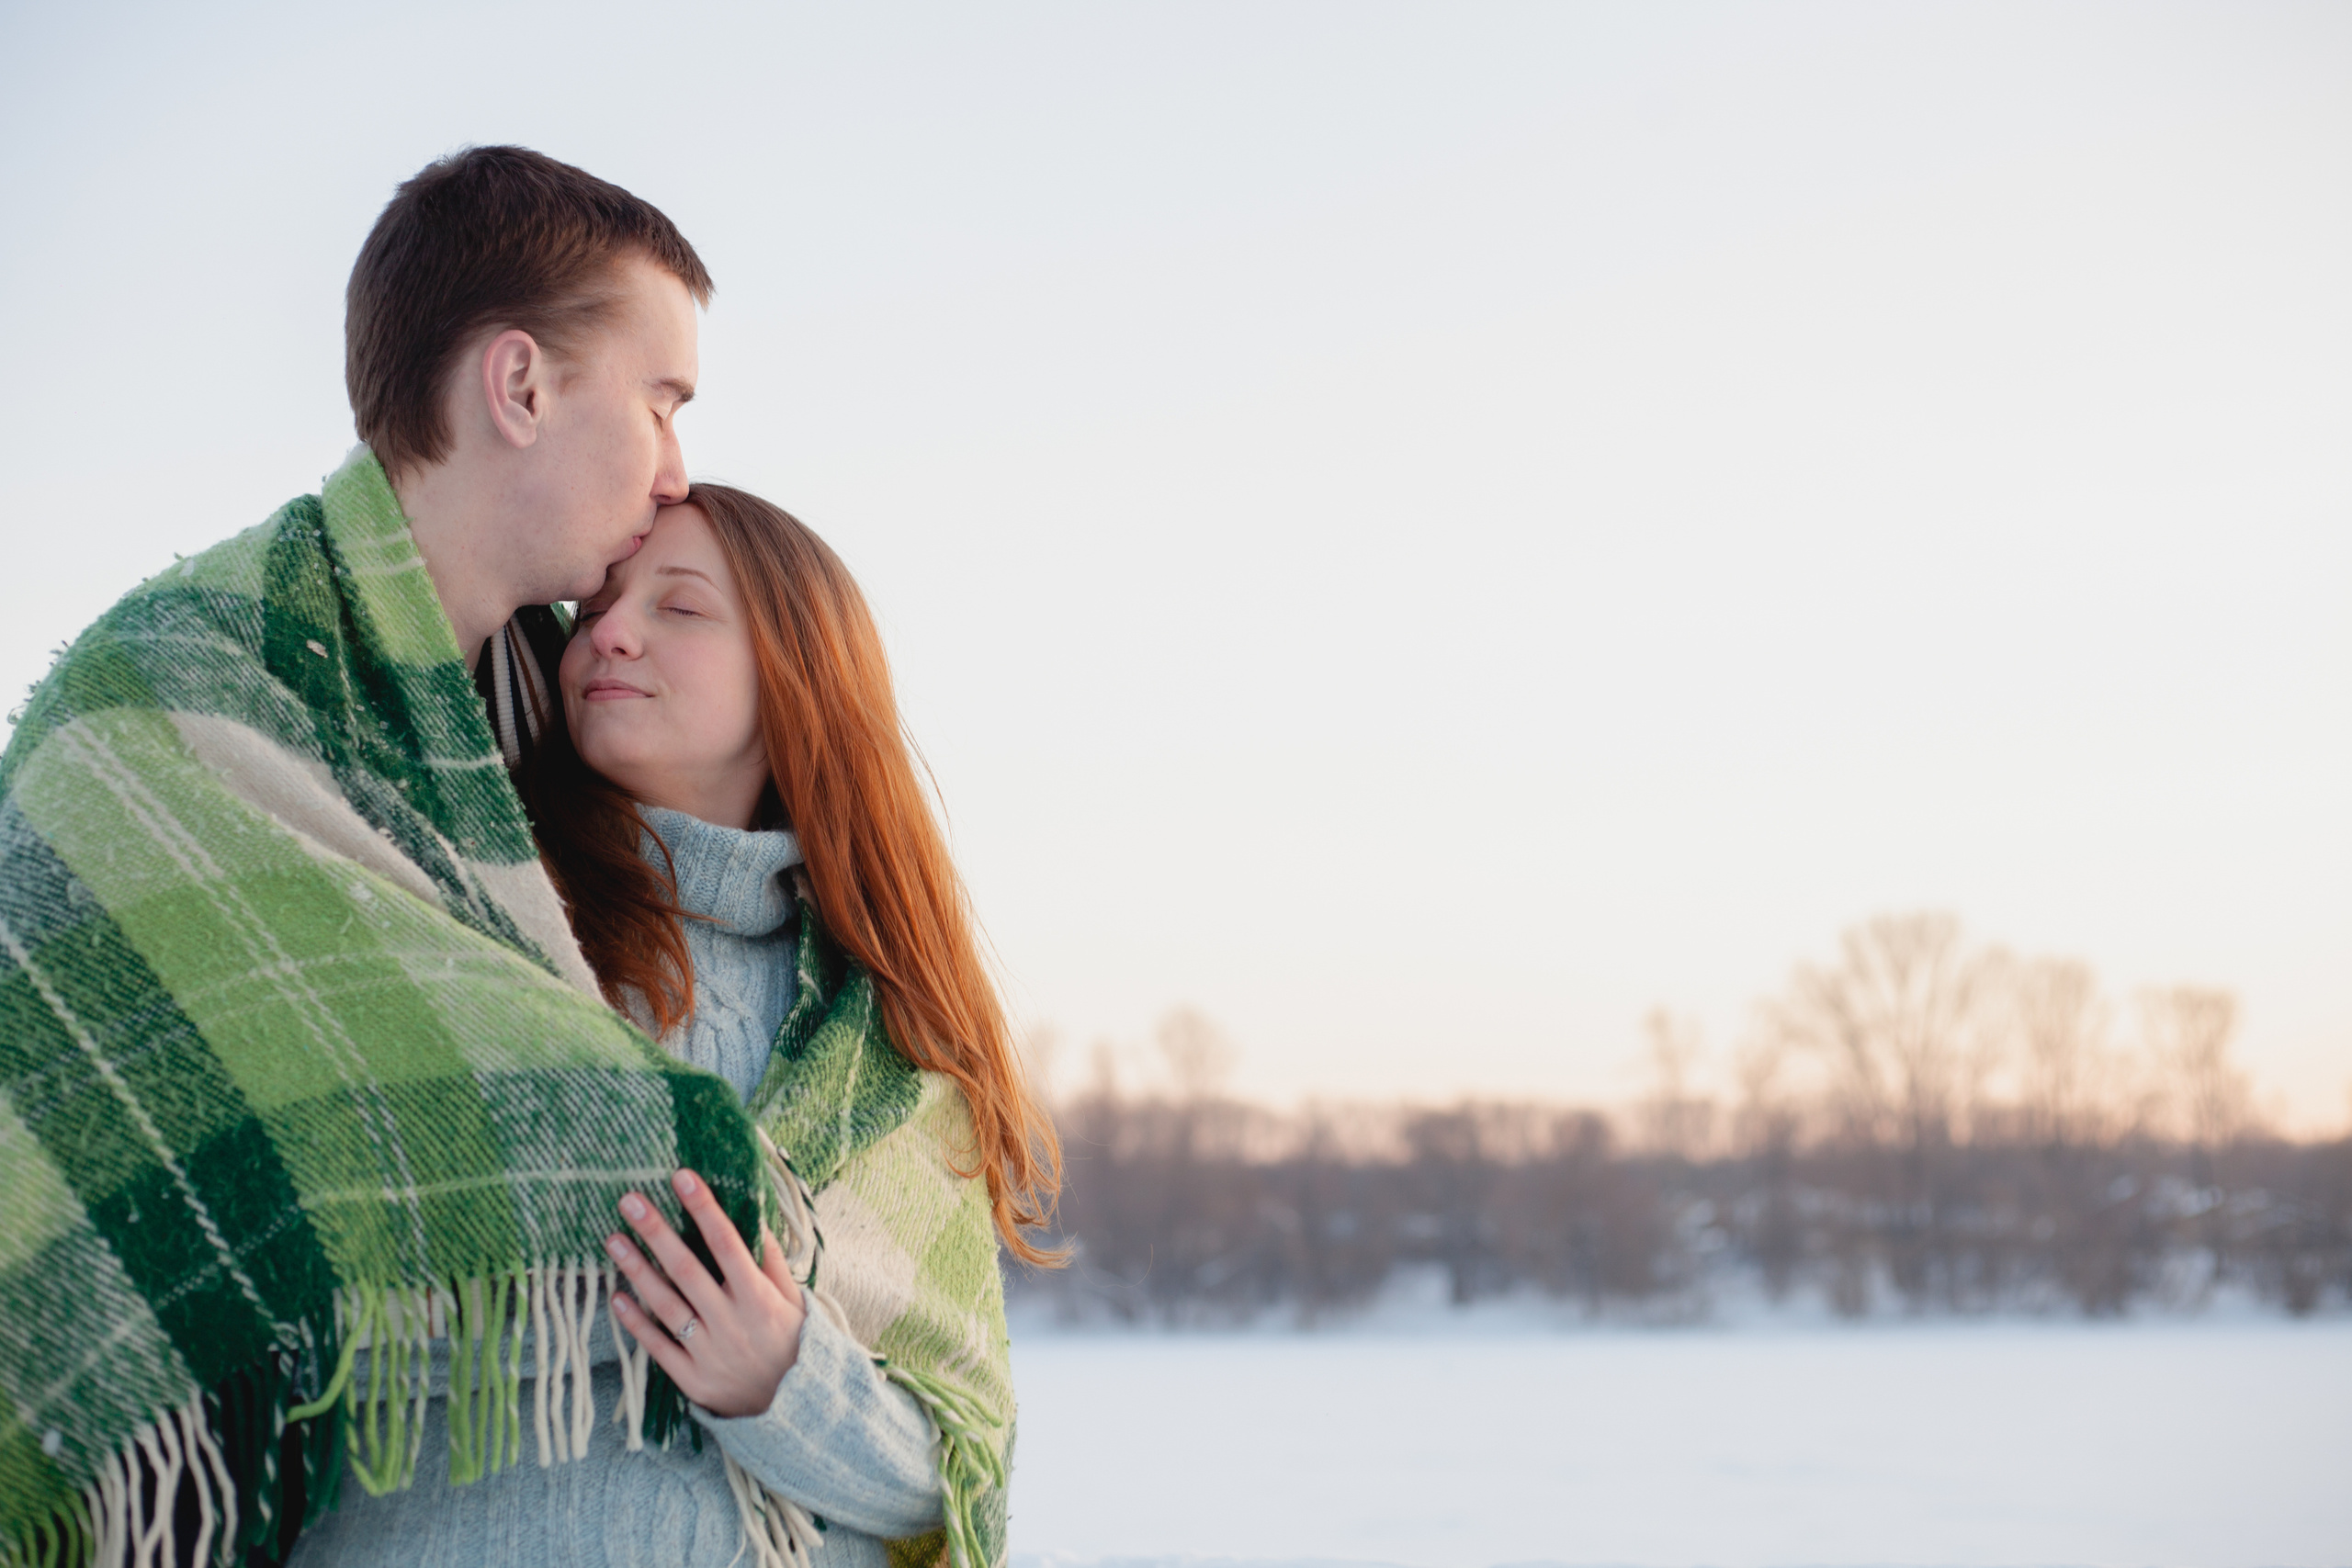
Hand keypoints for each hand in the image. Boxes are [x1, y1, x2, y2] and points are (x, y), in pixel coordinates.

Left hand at [605, 1168, 806, 1417]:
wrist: (795, 1411)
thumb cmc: (794, 1345)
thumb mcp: (794, 1301)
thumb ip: (771, 1262)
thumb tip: (753, 1218)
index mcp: (759, 1297)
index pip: (726, 1242)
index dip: (703, 1208)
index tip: (682, 1176)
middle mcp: (731, 1321)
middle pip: (686, 1268)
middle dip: (657, 1231)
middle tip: (629, 1200)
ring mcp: (709, 1351)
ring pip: (666, 1304)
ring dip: (637, 1270)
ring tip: (612, 1239)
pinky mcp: (692, 1379)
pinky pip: (658, 1346)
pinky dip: (637, 1323)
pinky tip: (617, 1296)